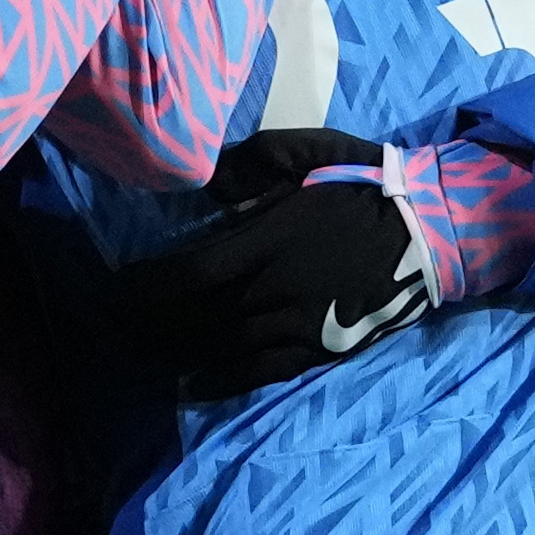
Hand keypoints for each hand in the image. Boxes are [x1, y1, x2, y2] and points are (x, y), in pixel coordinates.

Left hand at [95, 126, 430, 393]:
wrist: (430, 233)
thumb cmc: (365, 185)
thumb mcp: (311, 150)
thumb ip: (253, 161)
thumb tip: (205, 186)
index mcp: (272, 240)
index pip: (191, 273)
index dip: (145, 289)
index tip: (111, 290)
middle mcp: (276, 290)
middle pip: (195, 317)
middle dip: (144, 326)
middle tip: (104, 330)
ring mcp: (297, 325)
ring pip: (220, 348)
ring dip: (171, 356)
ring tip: (131, 357)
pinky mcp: (317, 350)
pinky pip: (259, 373)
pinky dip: (220, 381)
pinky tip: (190, 384)